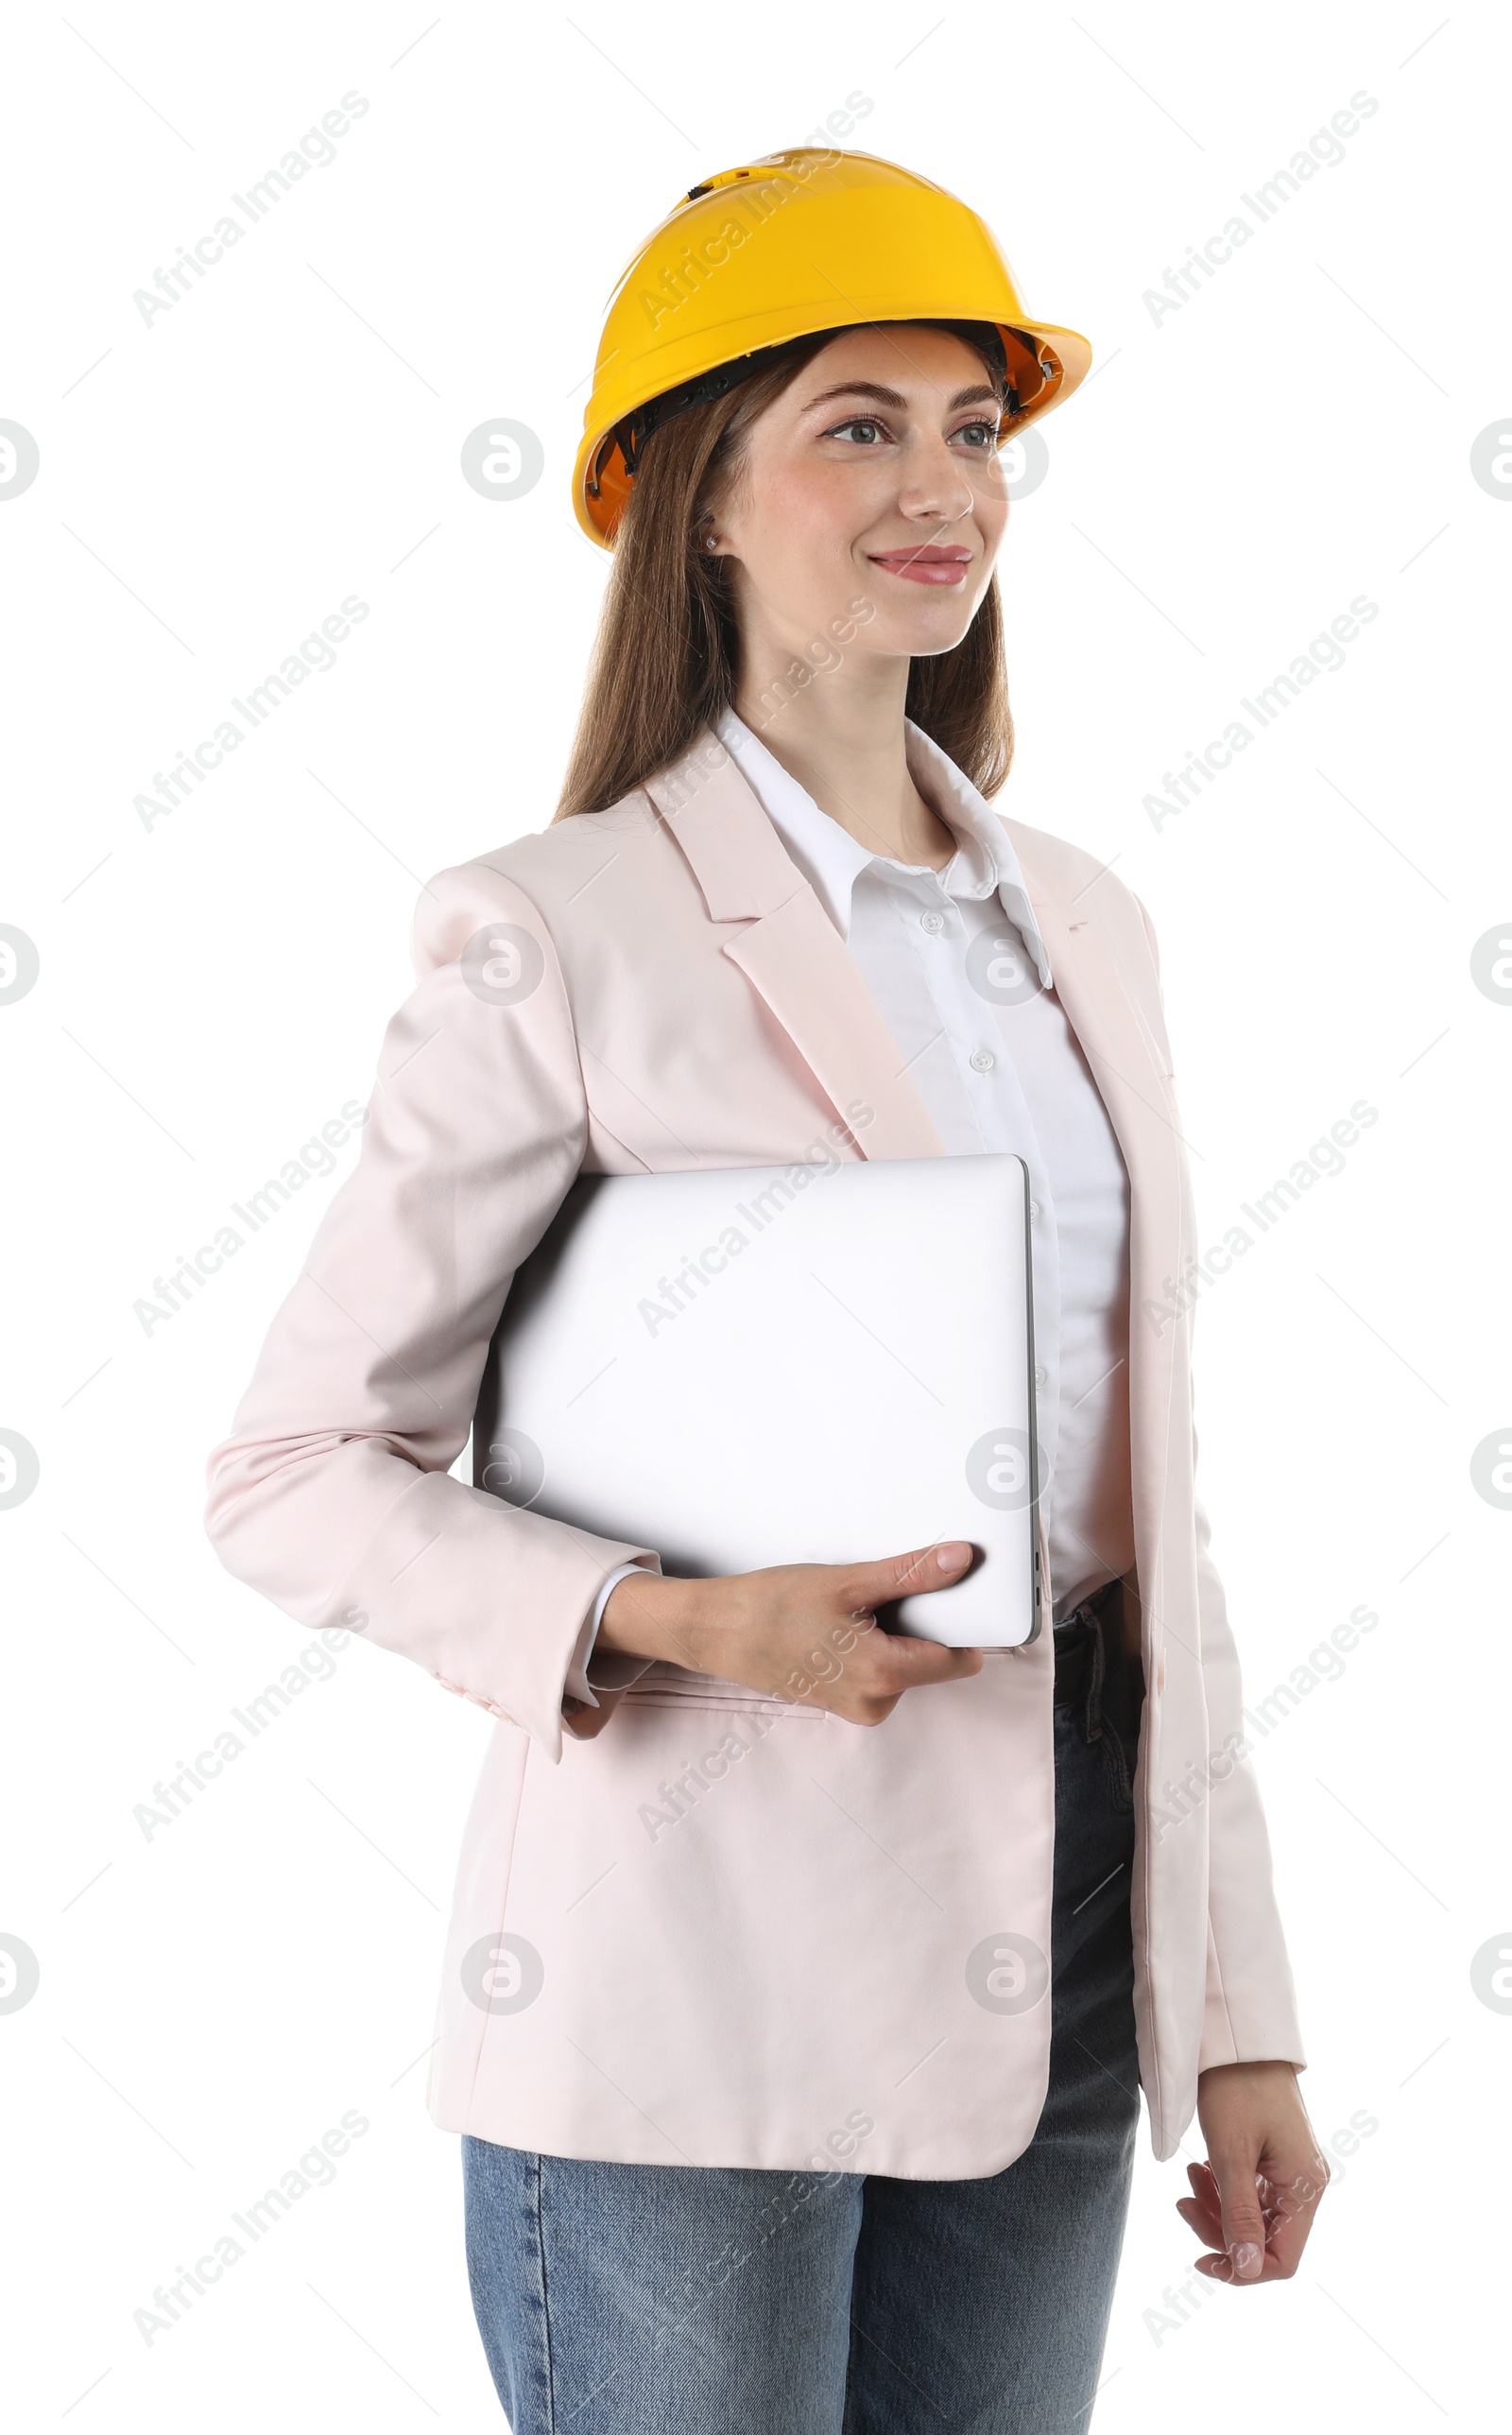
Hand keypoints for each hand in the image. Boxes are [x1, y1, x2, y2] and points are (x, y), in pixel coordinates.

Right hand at [593, 1540, 983, 1725]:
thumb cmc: (772, 1607)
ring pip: (905, 1664)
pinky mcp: (842, 1703)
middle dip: (919, 1624)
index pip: (959, 1656)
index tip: (954, 1595)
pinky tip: (837, 1626)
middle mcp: (876, 1702)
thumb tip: (960, 1561)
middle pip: (933, 1659)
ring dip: (892, 1634)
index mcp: (884, 1674)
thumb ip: (912, 1575)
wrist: (717, 1632)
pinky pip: (879, 1671)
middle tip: (880, 1595)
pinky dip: (871, 1646)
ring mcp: (857, 1707)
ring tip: (849, 1610)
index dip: (961, 1621)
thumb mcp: (848, 1582)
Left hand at [1178, 2060, 1329, 2283]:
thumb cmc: (1236, 2087)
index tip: (1201, 2260)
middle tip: (1183, 2203)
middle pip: (1266, 2240)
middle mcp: (1305, 2184)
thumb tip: (1248, 2271)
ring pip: (1254, 2217)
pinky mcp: (1275, 2158)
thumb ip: (1239, 2215)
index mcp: (1306, 2187)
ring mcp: (1291, 2171)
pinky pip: (1251, 2193)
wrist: (1237, 2036)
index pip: (1284, 2259)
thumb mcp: (1231, 2153)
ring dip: (1217, 2208)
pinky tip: (1201, 2167)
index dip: (1244, 2270)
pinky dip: (1223, 2189)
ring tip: (1189, 2176)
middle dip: (1221, 2231)